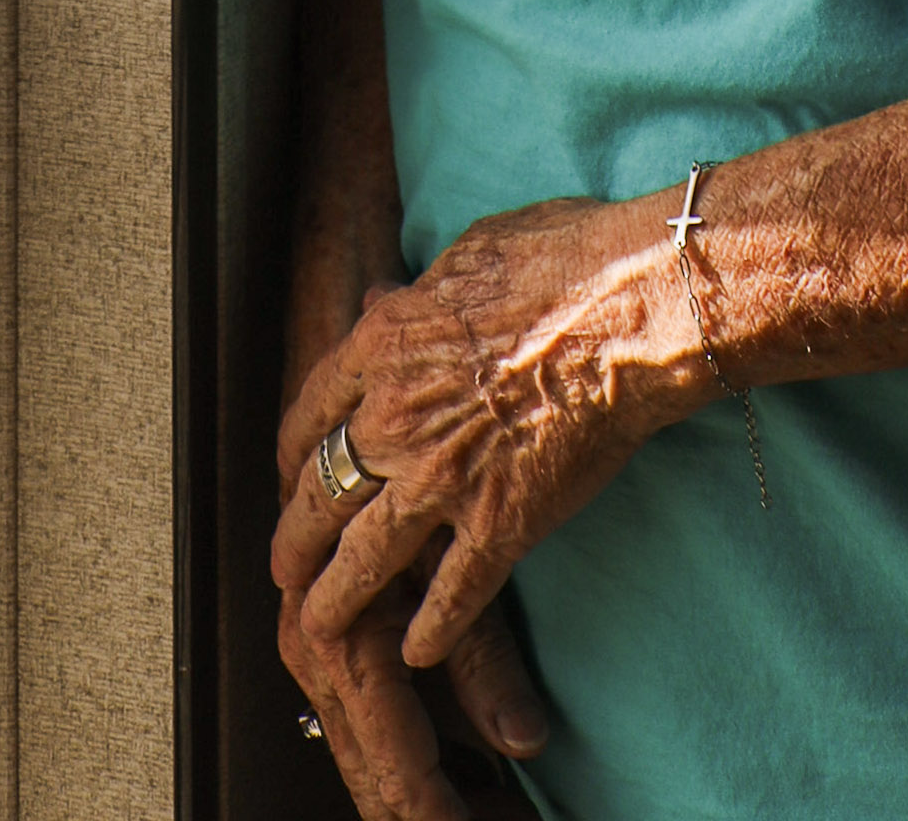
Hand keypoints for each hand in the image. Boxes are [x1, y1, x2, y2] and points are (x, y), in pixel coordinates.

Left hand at [278, 244, 543, 820]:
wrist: (626, 311)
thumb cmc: (558, 262)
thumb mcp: (461, 255)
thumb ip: (415, 295)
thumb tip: (387, 299)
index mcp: (382, 345)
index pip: (312, 409)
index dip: (295, 449)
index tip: (290, 470)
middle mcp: (395, 418)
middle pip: (320, 490)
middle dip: (294, 535)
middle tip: (282, 565)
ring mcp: (443, 478)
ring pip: (366, 555)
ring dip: (336, 597)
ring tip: (318, 625)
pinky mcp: (500, 524)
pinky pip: (452, 593)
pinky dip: (431, 629)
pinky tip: (416, 653)